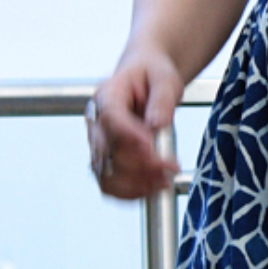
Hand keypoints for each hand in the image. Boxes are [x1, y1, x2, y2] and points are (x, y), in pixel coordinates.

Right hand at [84, 45, 183, 199]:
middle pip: (106, 151)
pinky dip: (129, 193)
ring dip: (135, 184)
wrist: (145, 79)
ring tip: (164, 182)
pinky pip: (109, 184)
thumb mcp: (165, 78)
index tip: (153, 149)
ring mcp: (97, 143)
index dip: (130, 137)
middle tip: (171, 167)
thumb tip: (156, 124)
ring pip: (105, 173)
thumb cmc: (153, 75)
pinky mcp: (105, 160)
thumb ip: (162, 99)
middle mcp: (96, 121)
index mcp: (107, 95)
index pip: (111, 118)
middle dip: (140, 165)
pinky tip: (152, 189)